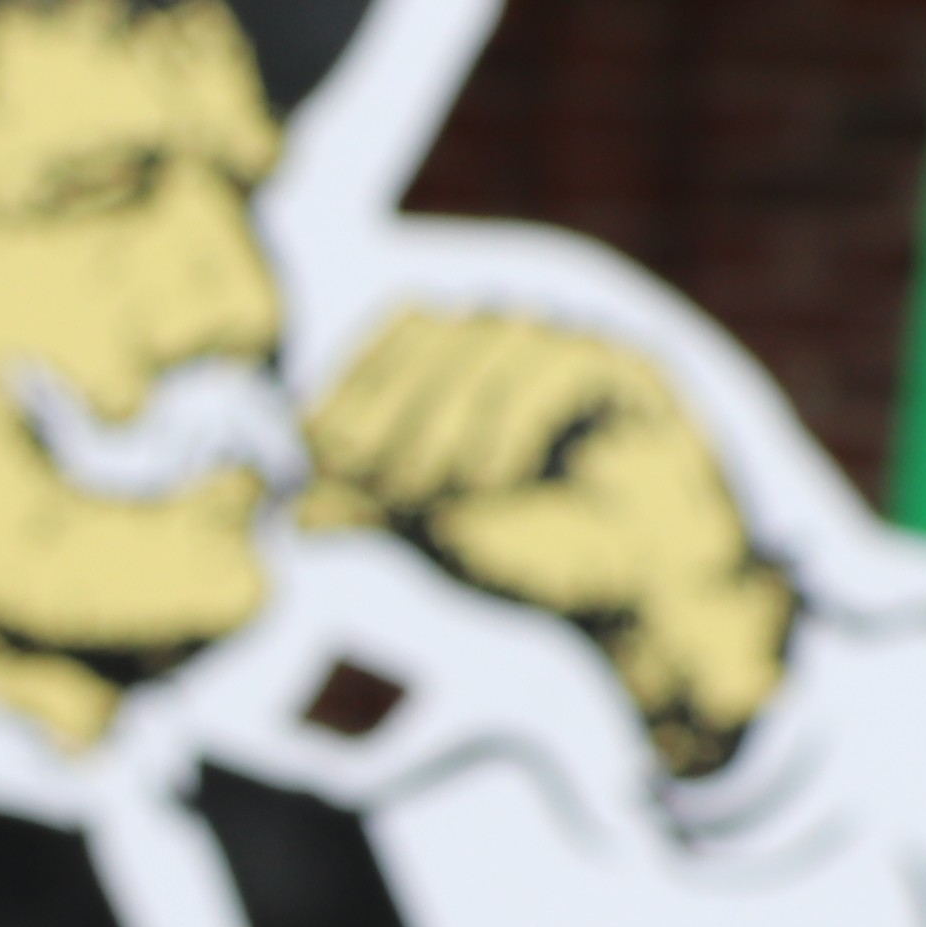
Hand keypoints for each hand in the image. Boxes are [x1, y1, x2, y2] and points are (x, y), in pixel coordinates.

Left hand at [300, 307, 796, 773]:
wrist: (637, 599)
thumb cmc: (534, 559)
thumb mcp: (426, 535)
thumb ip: (363, 510)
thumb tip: (288, 510)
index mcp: (465, 363)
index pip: (393, 333)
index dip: (351, 389)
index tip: (325, 460)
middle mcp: (515, 339)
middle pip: (428, 327)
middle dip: (393, 414)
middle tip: (388, 492)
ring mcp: (573, 345)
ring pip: (484, 342)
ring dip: (447, 425)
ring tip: (441, 496)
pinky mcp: (624, 368)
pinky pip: (550, 365)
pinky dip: (509, 425)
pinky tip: (498, 480)